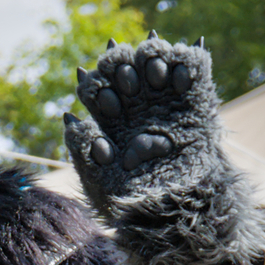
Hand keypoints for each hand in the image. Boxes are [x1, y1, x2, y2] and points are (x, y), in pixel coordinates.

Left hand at [63, 38, 219, 211]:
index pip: (96, 84)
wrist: (179, 206)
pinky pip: (191, 65)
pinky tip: (179, 82)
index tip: (107, 104)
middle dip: (122, 66)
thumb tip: (70, 117)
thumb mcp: (99, 180)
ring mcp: (165, 98)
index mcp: (110, 118)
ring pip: (153, 57)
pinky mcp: (195, 98)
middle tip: (129, 84)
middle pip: (123, 63)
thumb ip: (81, 150)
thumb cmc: (134, 199)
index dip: (98, 84)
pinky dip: (185, 62)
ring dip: (152, 58)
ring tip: (155, 78)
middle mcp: (136, 103)